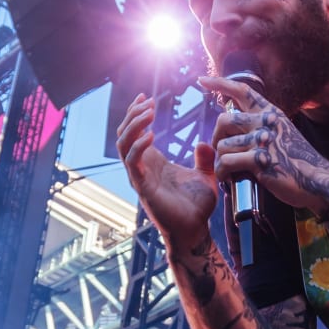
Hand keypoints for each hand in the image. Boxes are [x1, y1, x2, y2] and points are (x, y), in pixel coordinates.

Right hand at [116, 93, 218, 241]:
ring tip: (148, 112)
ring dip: (133, 126)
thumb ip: (204, 159)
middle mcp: (142, 168)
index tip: (146, 97)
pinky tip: (150, 135)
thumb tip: (204, 143)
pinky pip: (133, 163)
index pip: (135, 133)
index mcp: (153, 163)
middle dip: (133, 115)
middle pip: (124, 134)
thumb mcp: (205, 176)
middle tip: (147, 101)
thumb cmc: (197, 207)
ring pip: (123, 145)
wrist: (196, 231)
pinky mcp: (143, 188)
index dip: (136, 114)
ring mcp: (140, 177)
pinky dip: (138, 146)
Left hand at [199, 76, 328, 210]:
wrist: (317, 181)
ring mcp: (263, 141)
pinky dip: (223, 172)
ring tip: (227, 171)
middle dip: (216, 138)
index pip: (242, 91)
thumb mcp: (284, 133)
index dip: (220, 84)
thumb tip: (238, 123)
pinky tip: (228, 178)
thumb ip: (263, 126)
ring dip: (220, 161)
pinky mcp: (260, 161)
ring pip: (223, 145)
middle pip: (224, 120)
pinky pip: (227, 162)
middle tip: (220, 151)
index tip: (202, 80)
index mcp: (271, 114)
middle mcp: (266, 123)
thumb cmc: (299, 162)